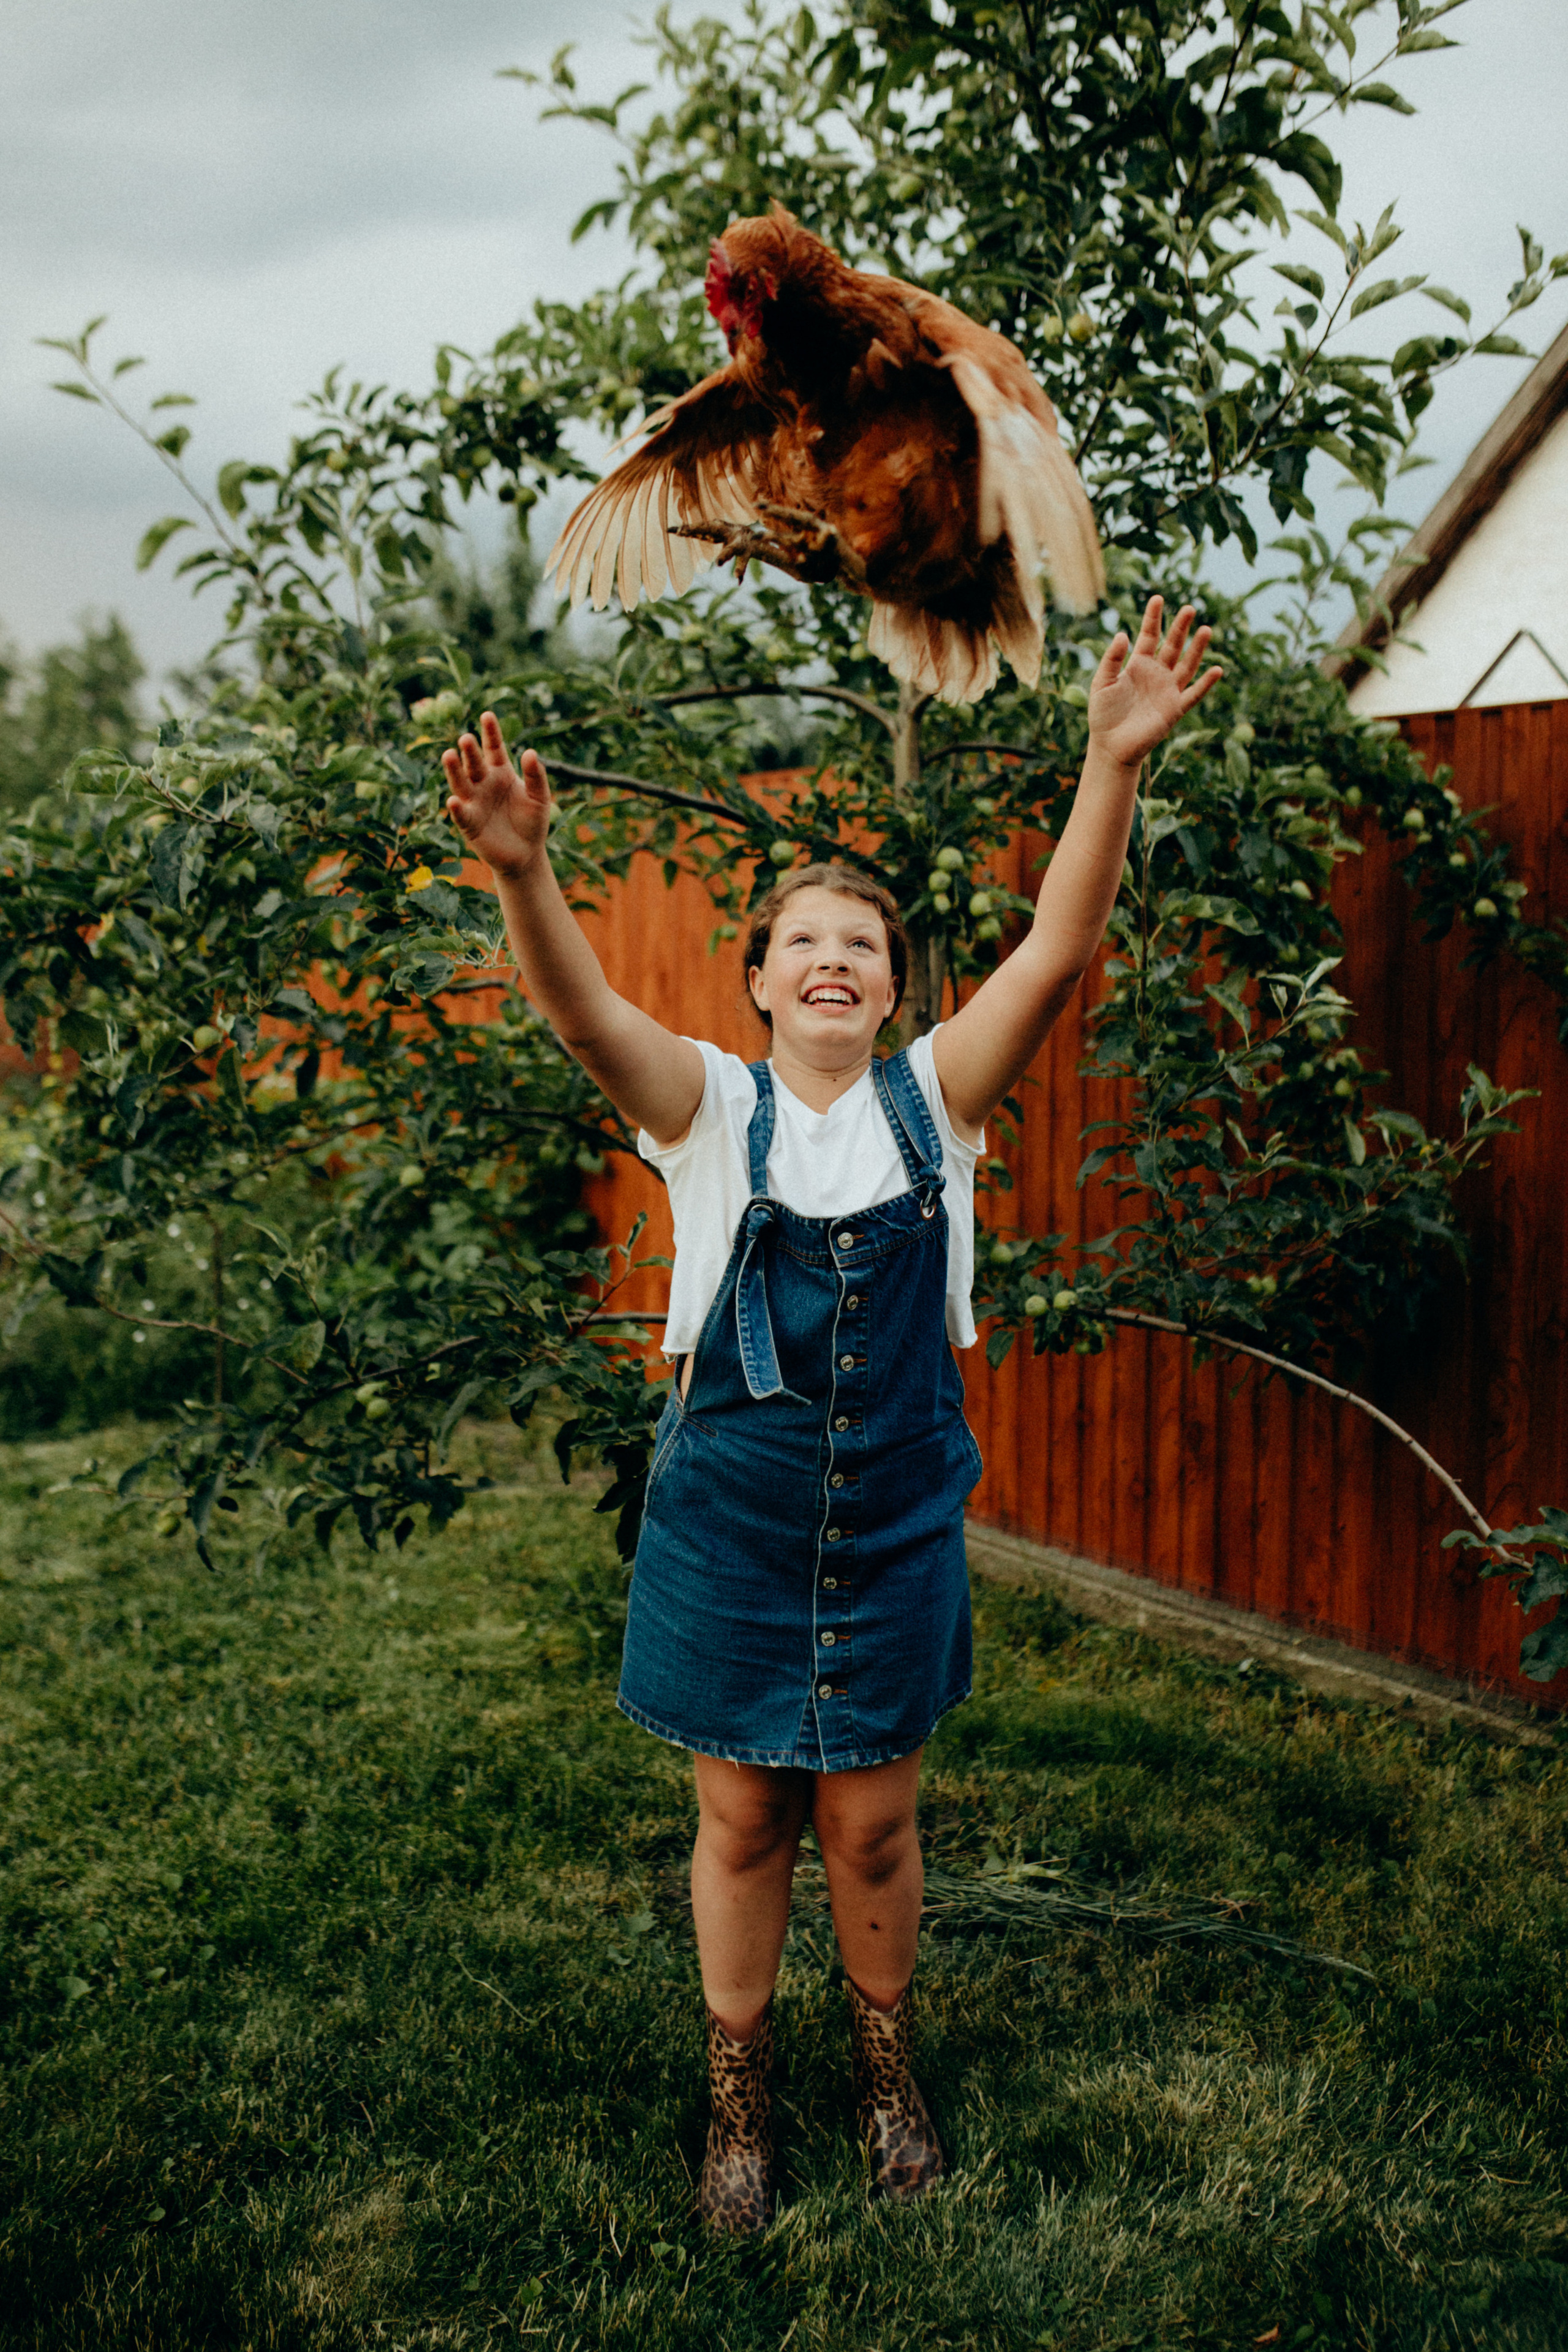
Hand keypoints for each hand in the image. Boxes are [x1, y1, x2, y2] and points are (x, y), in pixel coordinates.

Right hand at [442, 713, 549, 880]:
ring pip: (461, 783)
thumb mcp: (540, 797)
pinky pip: (462, 814)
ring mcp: (474, 802)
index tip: (487, 715)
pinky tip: (454, 800)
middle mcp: (483, 783)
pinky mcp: (469, 823)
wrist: (526, 853)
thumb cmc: (532, 822)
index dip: (490, 732)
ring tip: (449, 755)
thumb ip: (536, 776)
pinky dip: (457, 808)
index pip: (494, 748)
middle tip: (466, 738)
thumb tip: (531, 752)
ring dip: (454, 770)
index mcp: (500, 771)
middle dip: (470, 751)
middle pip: (474, 763)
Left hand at [1086, 596, 1221, 770]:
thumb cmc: (1103, 715)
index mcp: (1138, 664)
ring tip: (1205, 629)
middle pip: (1172, 646)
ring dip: (1197, 649)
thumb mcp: (1101, 682)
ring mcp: (1167, 690)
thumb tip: (1123, 634)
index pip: (1149, 636)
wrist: (1110, 746)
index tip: (1157, 598)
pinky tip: (1217, 670)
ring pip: (1186, 665)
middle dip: (1180, 628)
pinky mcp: (1174, 709)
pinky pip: (1193, 694)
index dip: (1153, 618)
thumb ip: (1111, 658)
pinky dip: (1205, 684)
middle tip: (1189, 608)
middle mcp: (1156, 674)